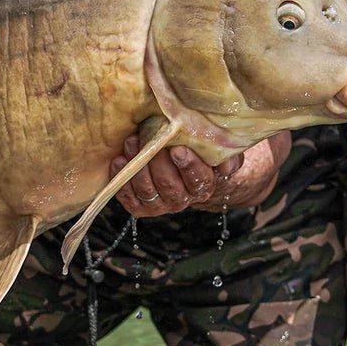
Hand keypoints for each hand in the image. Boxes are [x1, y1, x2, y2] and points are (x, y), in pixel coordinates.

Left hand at [112, 132, 284, 217]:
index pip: (198, 180)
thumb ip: (228, 155)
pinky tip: (119, 160)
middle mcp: (182, 199)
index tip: (178, 149)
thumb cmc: (199, 151)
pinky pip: (129, 198)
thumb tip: (226, 165)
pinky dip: (121, 181)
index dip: (188, 166)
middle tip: (147, 138)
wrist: (179, 163)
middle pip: (169, 186)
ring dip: (137, 167)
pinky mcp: (140, 206)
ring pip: (148, 191)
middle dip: (157, 162)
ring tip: (131, 142)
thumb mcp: (218, 150)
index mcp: (203, 187)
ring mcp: (160, 205)